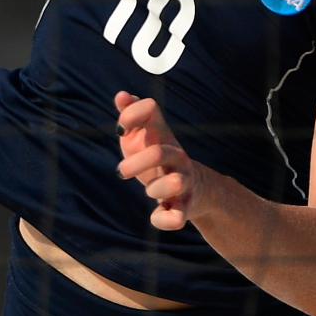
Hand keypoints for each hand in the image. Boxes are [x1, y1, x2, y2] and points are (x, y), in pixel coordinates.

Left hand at [113, 92, 193, 231]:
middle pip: (159, 153)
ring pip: (175, 183)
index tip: (121, 130)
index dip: (131, 114)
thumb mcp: (143, 135)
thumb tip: (121, 95)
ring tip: (148, 190)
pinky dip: (163, 219)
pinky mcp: (185, 206)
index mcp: (163, 134)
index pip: (151, 108)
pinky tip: (156, 215)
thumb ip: (131, 115)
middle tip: (121, 171)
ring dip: (154, 189)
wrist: (195, 188)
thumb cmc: (158, 158)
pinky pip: (177, 218)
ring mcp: (183, 180)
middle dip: (135, 164)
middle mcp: (176, 155)